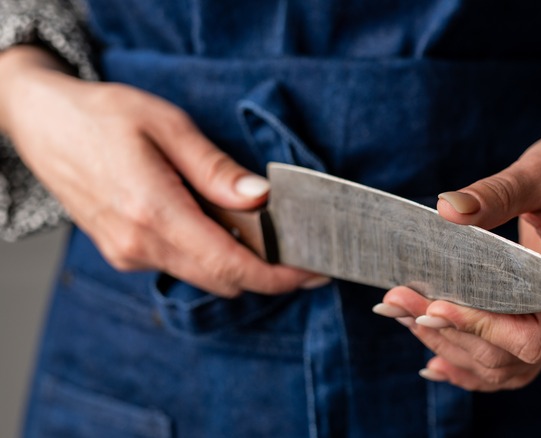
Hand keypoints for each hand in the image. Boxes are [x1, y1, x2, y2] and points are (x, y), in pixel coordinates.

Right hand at [0, 46, 322, 295]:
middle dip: (267, 272)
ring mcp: (127, 253)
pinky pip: (180, 265)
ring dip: (239, 264)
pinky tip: (221, 225)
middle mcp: (138, 244)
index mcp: (153, 212)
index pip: (230, 265)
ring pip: (202, 276)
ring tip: (265, 233)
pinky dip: (210, 255)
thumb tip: (261, 198)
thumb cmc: (104, 116)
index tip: (311, 273)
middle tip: (300, 248)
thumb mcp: (167, 125)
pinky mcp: (123, 252)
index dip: (277, 277)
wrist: (43, 123)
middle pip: (222, 280)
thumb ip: (216, 169)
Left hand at [373, 109, 540, 390]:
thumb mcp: (540, 172)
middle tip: (397, 300)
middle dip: (449, 332)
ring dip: (450, 346)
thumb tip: (446, 210)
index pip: (532, 335)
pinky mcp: (540, 316)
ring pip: (501, 363)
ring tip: (403, 316)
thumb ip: (497, 193)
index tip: (432, 307)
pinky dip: (468, 360)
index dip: (481, 327)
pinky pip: (505, 357)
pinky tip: (432, 358)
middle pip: (508, 355)